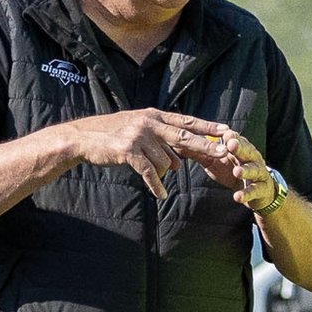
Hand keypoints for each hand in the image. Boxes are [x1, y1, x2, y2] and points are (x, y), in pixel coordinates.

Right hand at [73, 107, 234, 200]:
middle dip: (206, 146)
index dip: (207, 127)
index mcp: (154, 116)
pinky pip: (150, 172)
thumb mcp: (139, 130)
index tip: (227, 130)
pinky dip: (156, 185)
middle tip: (223, 153)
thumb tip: (179, 162)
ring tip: (152, 173)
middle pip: (184, 137)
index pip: (186, 121)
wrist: (84, 138)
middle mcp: (149, 123)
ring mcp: (139, 136)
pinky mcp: (129, 151)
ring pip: (166, 161)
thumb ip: (160, 142)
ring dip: (162, 172)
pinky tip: (161, 194)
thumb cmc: (114, 136)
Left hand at [214, 131, 282, 213]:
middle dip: (240, 148)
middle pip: (247, 151)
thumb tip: (192, 144)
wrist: (259, 193)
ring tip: (237, 172)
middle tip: (231, 144)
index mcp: (243, 150)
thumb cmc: (235, 174)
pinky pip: (254, 191)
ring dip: (246, 170)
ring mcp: (260, 173)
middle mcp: (253, 159)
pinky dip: (246, 194)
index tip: (225, 134)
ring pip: (254, 170)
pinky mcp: (263, 189)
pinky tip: (237, 196)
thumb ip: (209, 155)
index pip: (237, 140)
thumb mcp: (219, 163)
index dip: (232, 137)